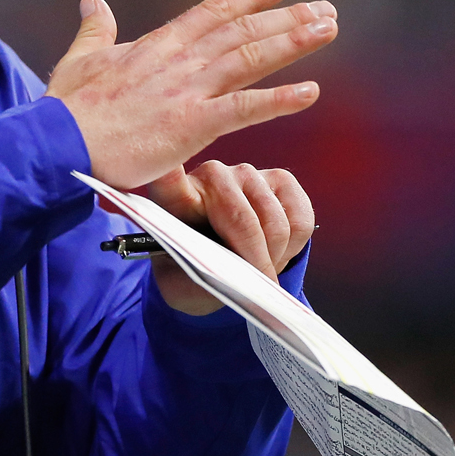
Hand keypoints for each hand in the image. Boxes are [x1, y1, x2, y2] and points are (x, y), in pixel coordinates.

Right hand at [44, 0, 337, 189]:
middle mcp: (180, 61)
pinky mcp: (192, 124)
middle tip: (324, 7)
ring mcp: (189, 91)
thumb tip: (93, 1)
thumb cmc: (66, 109)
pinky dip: (279, 100)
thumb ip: (95, 29)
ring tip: (329, 28)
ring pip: (251, 58)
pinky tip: (310, 92)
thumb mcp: (78, 59)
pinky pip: (245, 109)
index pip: (212, 13)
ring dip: (293, 42)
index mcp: (157, 46)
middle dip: (286, 17)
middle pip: (243, 31)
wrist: (60, 142)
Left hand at [141, 161, 314, 314]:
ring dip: (275, 257)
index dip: (169, 175)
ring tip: (259, 266)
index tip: (153, 167)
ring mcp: (247, 173)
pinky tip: (274, 249)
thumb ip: (206, 282)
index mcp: (174, 199)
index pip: (168, 180)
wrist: (222, 263)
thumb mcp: (186, 288)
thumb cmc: (196, 271)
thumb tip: (242, 282)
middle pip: (243, 221)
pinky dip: (293, 247)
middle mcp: (211, 175)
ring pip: (277, 225)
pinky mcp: (280, 179)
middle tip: (258, 284)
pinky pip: (300, 221)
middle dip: (256, 262)